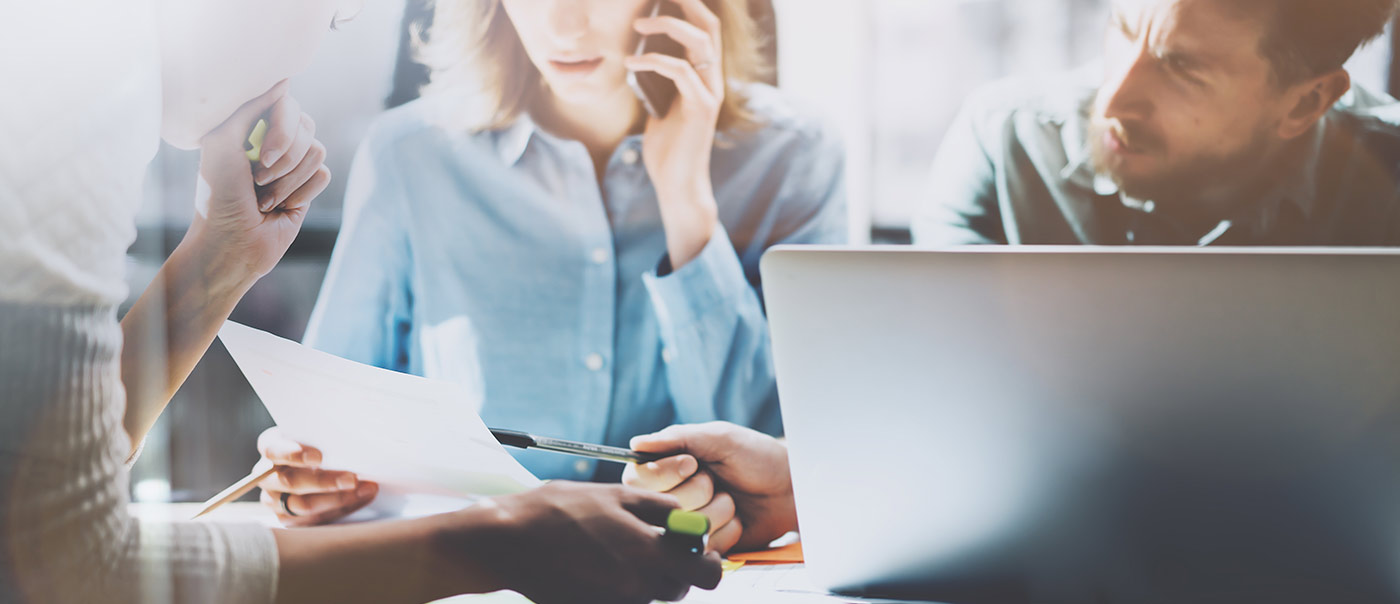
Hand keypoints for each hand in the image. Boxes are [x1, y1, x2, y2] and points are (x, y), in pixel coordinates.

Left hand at [178, 79, 330, 294]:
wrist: (232, 243)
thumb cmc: (218, 194)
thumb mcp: (221, 142)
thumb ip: (249, 107)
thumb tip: (284, 81)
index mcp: (252, 125)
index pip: (286, 103)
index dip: (281, 127)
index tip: (258, 153)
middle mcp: (275, 141)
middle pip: (307, 126)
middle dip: (283, 158)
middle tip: (256, 179)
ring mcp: (294, 164)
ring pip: (317, 151)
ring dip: (287, 180)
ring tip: (264, 198)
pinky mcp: (309, 188)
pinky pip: (324, 175)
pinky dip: (300, 193)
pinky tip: (280, 207)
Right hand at [256, 427, 378, 526]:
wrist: (319, 464)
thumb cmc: (321, 443)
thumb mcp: (320, 434)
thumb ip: (327, 436)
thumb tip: (351, 439)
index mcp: (270, 446)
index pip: (273, 450)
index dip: (293, 453)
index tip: (319, 457)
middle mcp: (266, 475)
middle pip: (290, 481)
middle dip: (324, 481)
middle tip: (352, 479)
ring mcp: (273, 500)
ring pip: (302, 505)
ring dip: (337, 499)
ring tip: (364, 489)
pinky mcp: (287, 519)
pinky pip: (312, 520)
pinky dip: (340, 509)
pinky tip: (359, 499)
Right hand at [443, 482, 722, 603]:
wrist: (508, 542)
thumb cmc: (559, 511)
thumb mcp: (614, 495)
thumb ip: (658, 508)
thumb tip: (686, 518)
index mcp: (648, 553)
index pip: (707, 575)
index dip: (710, 562)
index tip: (698, 548)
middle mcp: (637, 586)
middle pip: (680, 589)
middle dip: (676, 569)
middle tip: (655, 545)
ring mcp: (615, 603)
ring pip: (651, 596)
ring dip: (647, 578)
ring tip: (615, 550)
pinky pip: (624, 601)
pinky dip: (621, 587)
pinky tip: (597, 565)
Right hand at [624, 422, 796, 552]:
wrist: (789, 488)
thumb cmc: (755, 456)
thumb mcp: (718, 437)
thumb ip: (678, 438)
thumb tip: (636, 443)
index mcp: (665, 466)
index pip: (640, 479)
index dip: (668, 474)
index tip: (693, 464)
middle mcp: (669, 497)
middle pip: (663, 506)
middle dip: (700, 491)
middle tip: (718, 480)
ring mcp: (687, 525)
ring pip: (685, 530)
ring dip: (718, 511)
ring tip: (732, 499)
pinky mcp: (704, 547)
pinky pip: (704, 548)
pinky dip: (727, 532)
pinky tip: (737, 521)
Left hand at [627, 0, 722, 269]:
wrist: (678, 185)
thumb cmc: (667, 150)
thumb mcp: (658, 108)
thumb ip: (657, 84)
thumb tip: (638, 59)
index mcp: (704, 78)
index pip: (704, 30)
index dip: (689, 7)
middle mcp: (712, 81)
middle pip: (708, 26)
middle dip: (686, 3)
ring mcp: (710, 93)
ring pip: (700, 42)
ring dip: (668, 26)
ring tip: (639, 24)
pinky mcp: (701, 108)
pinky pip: (680, 71)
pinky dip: (653, 62)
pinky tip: (631, 63)